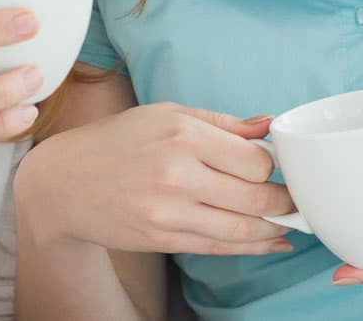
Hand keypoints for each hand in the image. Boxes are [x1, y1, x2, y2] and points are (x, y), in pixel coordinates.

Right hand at [17, 102, 295, 255]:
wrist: (65, 182)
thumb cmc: (119, 140)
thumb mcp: (167, 114)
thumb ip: (222, 122)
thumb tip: (268, 126)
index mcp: (182, 134)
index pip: (254, 159)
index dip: (274, 166)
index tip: (280, 168)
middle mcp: (177, 173)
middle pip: (256, 197)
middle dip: (285, 202)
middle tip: (297, 200)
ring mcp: (168, 211)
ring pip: (242, 229)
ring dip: (275, 229)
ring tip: (289, 223)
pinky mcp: (162, 238)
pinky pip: (219, 247)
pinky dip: (252, 247)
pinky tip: (271, 242)